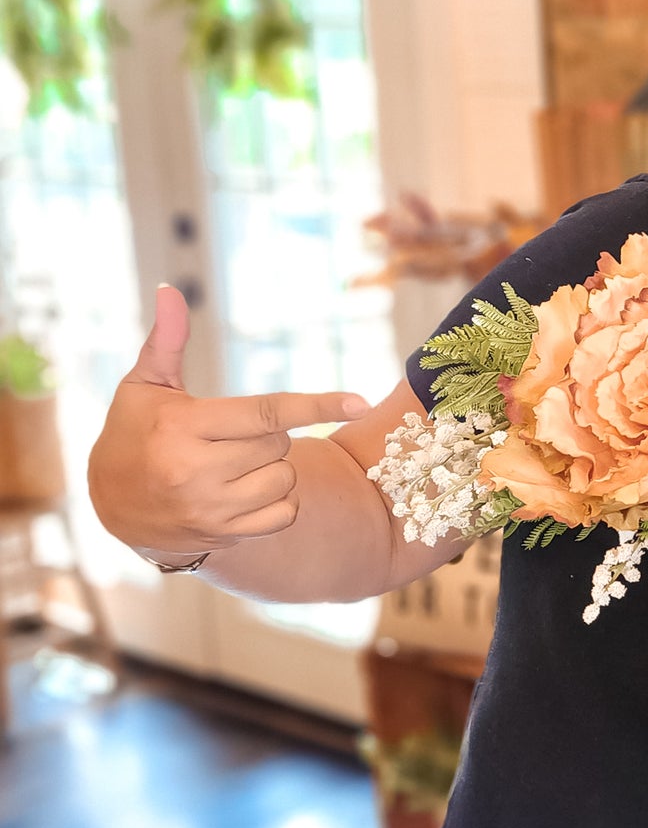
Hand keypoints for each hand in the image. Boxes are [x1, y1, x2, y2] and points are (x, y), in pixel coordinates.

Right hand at [88, 285, 368, 558]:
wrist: (110, 504)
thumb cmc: (133, 432)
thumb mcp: (144, 385)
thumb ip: (167, 340)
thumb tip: (170, 291)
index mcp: (182, 427)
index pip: (265, 413)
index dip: (315, 405)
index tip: (358, 402)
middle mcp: (196, 471)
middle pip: (278, 444)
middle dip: (267, 434)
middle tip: (229, 435)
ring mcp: (211, 509)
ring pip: (285, 478)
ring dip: (272, 467)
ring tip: (233, 464)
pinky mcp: (224, 535)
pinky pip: (284, 514)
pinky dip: (277, 500)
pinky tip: (245, 492)